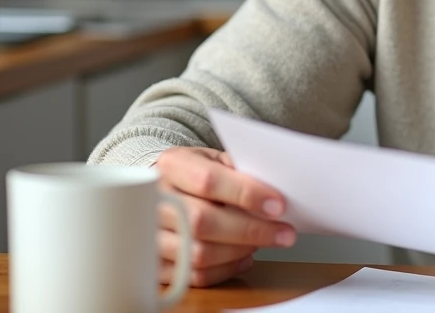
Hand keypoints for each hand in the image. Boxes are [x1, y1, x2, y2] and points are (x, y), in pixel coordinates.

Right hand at [154, 146, 295, 286]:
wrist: (161, 191)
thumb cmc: (194, 173)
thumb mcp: (214, 158)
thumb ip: (238, 171)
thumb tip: (272, 193)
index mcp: (171, 166)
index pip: (208, 181)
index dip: (246, 194)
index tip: (277, 205)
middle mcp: (155, 201)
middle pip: (202, 222)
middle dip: (251, 230)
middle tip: (283, 233)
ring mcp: (151, 235)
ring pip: (198, 254)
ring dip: (240, 251)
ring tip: (262, 242)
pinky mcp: (156, 264)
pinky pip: (194, 276)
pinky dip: (226, 269)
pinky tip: (243, 257)